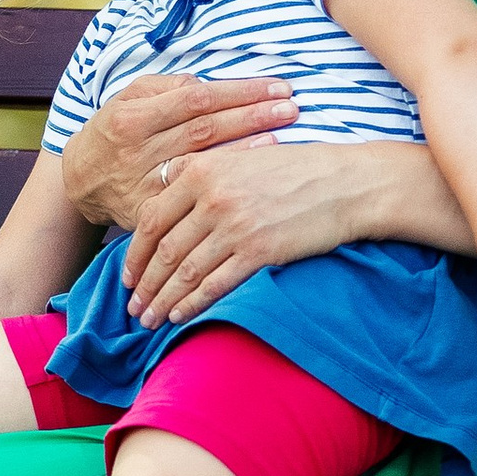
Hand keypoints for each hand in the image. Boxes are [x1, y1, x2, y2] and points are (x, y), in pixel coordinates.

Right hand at [59, 70, 293, 235]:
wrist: (80, 182)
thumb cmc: (115, 131)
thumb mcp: (129, 98)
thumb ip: (167, 88)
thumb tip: (208, 84)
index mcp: (133, 117)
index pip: (195, 98)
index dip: (238, 92)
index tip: (275, 87)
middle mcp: (138, 151)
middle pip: (205, 130)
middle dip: (252, 116)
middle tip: (291, 108)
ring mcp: (144, 185)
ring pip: (201, 164)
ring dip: (245, 150)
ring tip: (283, 136)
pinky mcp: (149, 214)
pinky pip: (191, 199)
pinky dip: (223, 186)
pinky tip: (251, 178)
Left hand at [123, 130, 396, 323]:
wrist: (348, 183)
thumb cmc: (297, 169)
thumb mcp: (241, 156)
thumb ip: (201, 170)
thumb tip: (164, 185)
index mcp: (202, 170)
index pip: (151, 218)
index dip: (134, 253)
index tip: (128, 276)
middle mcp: (212, 197)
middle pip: (163, 250)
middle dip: (144, 285)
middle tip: (133, 307)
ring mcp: (234, 225)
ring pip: (184, 272)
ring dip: (162, 301)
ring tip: (149, 319)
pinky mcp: (258, 251)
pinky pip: (213, 284)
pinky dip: (192, 304)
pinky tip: (180, 316)